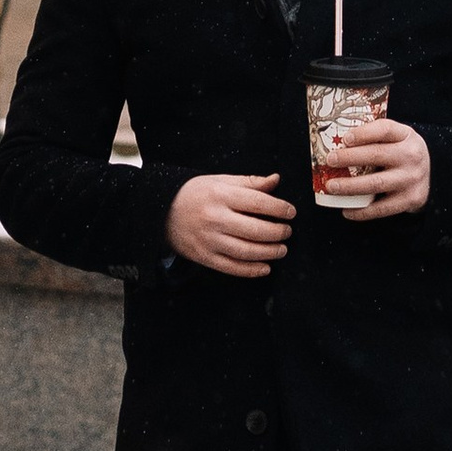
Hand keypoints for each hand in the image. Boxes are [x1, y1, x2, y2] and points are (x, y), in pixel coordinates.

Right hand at [168, 170, 295, 276]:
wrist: (160, 211)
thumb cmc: (194, 194)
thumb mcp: (219, 181)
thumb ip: (249, 182)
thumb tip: (275, 180)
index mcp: (220, 195)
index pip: (257, 202)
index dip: (279, 208)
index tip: (291, 212)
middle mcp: (215, 218)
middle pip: (255, 230)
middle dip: (278, 233)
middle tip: (288, 232)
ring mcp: (209, 240)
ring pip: (246, 251)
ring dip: (269, 253)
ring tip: (282, 249)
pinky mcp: (204, 257)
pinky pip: (232, 268)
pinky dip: (251, 270)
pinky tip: (265, 267)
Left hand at [326, 113, 433, 220]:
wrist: (430, 176)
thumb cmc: (402, 153)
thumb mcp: (397, 138)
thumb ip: (375, 137)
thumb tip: (336, 142)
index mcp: (406, 135)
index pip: (384, 129)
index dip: (363, 133)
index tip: (345, 139)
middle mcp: (411, 156)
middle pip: (377, 155)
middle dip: (349, 158)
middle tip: (330, 160)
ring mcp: (411, 179)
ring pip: (376, 183)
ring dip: (350, 186)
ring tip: (331, 186)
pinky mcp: (410, 199)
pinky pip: (382, 208)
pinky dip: (362, 211)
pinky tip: (347, 210)